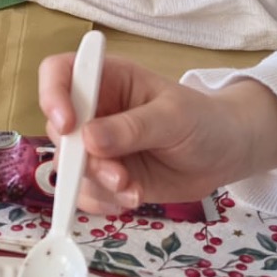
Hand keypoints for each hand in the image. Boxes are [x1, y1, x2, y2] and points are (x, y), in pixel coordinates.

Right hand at [40, 50, 276, 212]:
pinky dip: (103, 202)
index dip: (52, 95)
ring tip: (133, 189)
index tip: (67, 126)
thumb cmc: (202, 120)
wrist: (224, 155)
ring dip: (98, 184)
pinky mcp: (105, 177)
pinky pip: (85, 193)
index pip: (59, 73)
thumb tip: (87, 139)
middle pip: (58, 130)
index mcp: (108, 79)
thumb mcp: (173, 118)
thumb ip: (132, 128)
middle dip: (81, 158)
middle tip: (117, 174)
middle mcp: (94, 111)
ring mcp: (97, 147)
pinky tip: (132, 198)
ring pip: (70, 168)